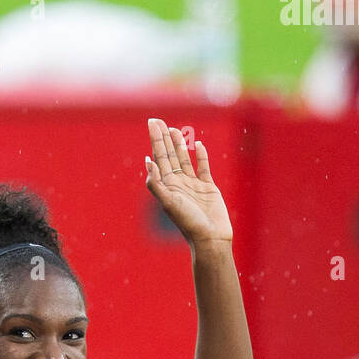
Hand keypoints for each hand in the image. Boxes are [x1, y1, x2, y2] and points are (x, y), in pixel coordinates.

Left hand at [145, 119, 232, 246]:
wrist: (210, 238)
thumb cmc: (189, 223)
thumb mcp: (169, 203)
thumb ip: (157, 184)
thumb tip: (147, 162)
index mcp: (167, 186)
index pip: (159, 157)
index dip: (155, 140)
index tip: (152, 123)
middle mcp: (178, 184)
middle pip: (169, 155)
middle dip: (163, 138)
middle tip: (157, 120)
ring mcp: (193, 185)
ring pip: (185, 159)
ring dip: (179, 144)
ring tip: (174, 129)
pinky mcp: (209, 187)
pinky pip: (203, 168)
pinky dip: (201, 156)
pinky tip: (198, 144)